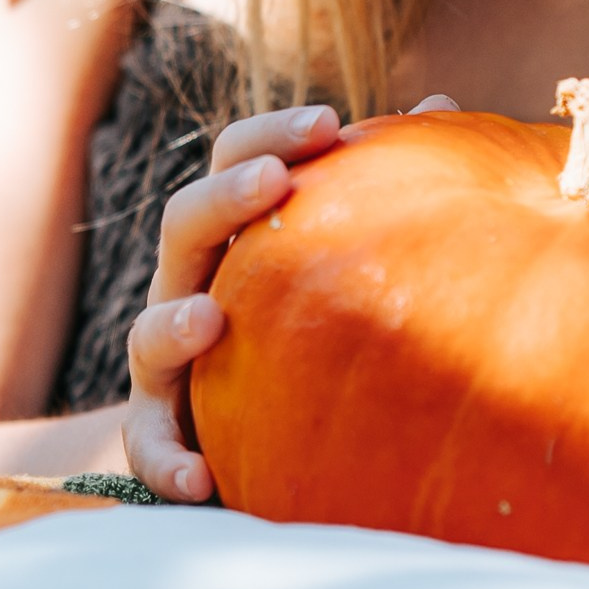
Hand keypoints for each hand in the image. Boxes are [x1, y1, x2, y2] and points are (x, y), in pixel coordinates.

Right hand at [125, 96, 456, 499]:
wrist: (256, 445)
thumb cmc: (318, 334)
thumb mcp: (346, 264)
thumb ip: (382, 191)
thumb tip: (442, 107)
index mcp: (237, 242)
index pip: (237, 165)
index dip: (271, 136)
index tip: (330, 122)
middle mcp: (190, 290)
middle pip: (183, 226)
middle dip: (224, 198)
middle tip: (273, 181)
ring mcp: (168, 366)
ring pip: (146, 336)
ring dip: (172, 323)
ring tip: (211, 319)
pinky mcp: (161, 437)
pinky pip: (146, 448)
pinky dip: (166, 462)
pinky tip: (201, 481)